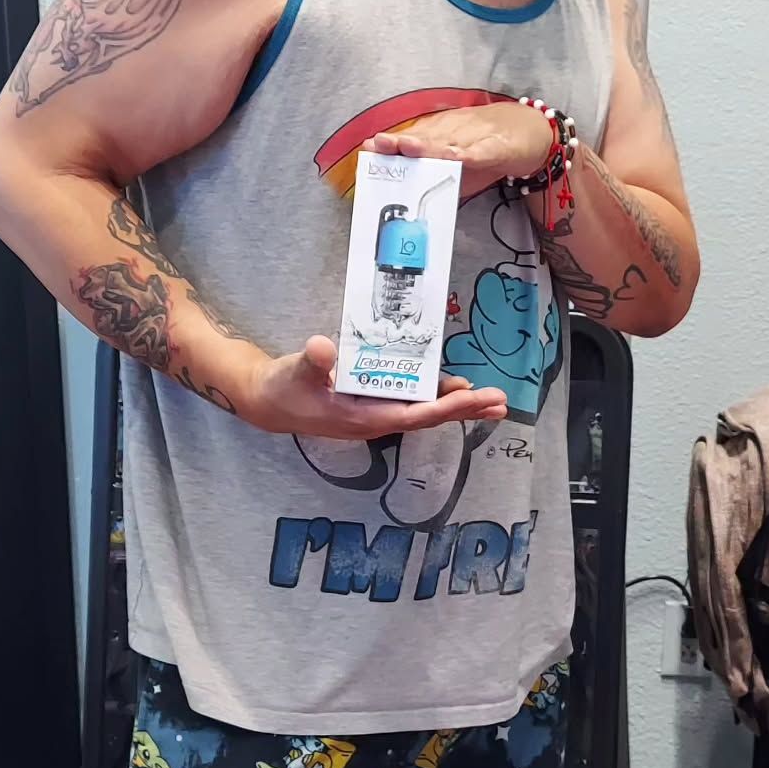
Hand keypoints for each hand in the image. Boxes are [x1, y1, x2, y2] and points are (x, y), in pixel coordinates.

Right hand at [241, 335, 507, 437]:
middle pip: (428, 417)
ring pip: (423, 410)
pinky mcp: (371, 403)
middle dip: (464, 409)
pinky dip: (434, 394)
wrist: (268, 401)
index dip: (444, 407)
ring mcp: (374, 413)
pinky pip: (411, 401)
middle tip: (500, 402)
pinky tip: (453, 388)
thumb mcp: (294, 371)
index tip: (472, 397)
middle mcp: (374, 420)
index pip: (412, 415)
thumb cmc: (284, 387)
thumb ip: (311, 361)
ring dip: (456, 404)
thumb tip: (323, 348)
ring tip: (490, 399)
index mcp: (361, 418)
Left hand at [360, 101, 552, 198]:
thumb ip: (430, 172)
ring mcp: (477, 136)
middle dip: (401, 142)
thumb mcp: (455, 163)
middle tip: (378, 144)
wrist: (534, 132)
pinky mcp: (500, 146)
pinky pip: (483, 150)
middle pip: (426, 137)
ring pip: (450, 141)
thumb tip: (398, 188)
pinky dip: (471, 153)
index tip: (367, 147)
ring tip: (408, 147)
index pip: (413, 138)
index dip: (391, 143)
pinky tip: (459, 157)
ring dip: (428, 144)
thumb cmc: (487, 149)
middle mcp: (455, 130)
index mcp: (442, 134)